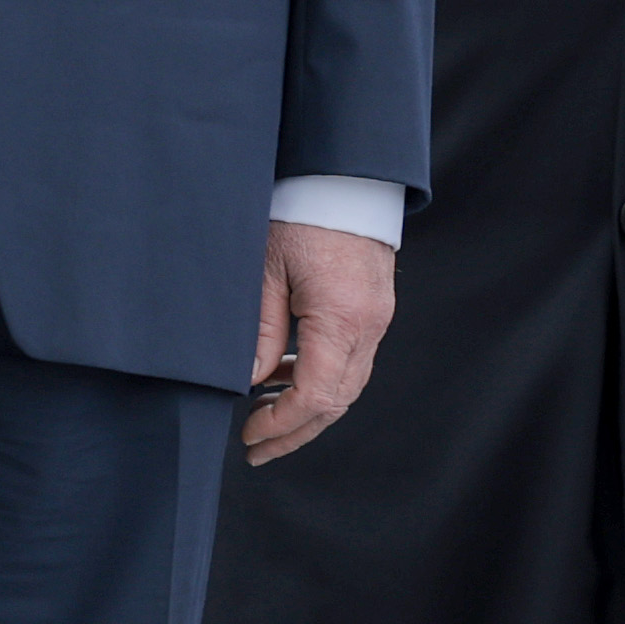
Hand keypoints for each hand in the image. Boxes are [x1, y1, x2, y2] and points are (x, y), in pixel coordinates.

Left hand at [242, 219, 394, 463]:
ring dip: (308, 408)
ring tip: (263, 415)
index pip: (317, 397)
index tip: (249, 435)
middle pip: (339, 401)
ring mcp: (378, 317)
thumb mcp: (264, 272)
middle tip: (255, 448)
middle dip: (296, 432)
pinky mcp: (375, 307)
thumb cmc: (302, 213)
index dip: (281, 425)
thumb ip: (260, 332)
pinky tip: (284, 375)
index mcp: (341, 319)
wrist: (346, 175)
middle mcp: (369, 325)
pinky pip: (352, 359)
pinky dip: (320, 377)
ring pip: (348, 384)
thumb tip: (246, 382)